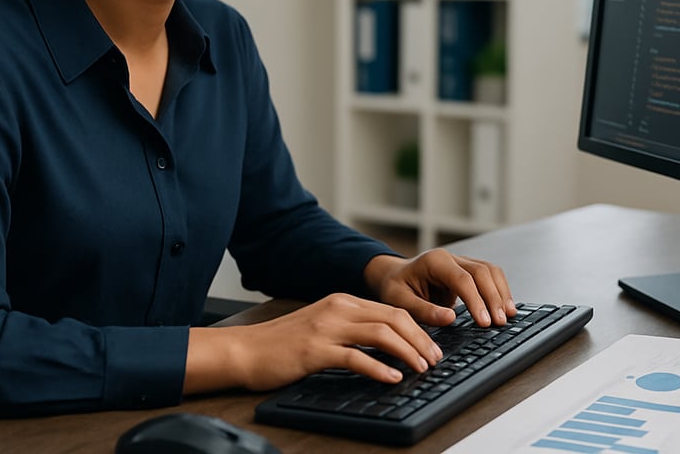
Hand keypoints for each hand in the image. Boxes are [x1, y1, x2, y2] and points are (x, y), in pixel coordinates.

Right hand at [185, 293, 442, 392]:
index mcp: (342, 301)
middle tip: (435, 360)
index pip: (391, 310)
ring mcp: (326, 328)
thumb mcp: (322, 327)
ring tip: (422, 369)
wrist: (244, 350)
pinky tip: (392, 378)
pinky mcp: (315, 350)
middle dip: (420, 340)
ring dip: (407, 353)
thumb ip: (350, 329)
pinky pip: (355, 358)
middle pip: (393, 318)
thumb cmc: (282, 344)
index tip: (432, 347)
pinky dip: (379, 368)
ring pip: (381, 334)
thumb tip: (384, 344)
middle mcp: (337, 309)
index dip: (418, 328)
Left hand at [363, 250, 516, 327]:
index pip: (463, 279)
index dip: (476, 301)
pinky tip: (504, 307)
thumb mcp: (400, 301)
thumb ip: (423, 310)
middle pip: (482, 272)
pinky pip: (489, 276)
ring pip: (490, 271)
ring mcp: (461, 262)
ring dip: (501, 293)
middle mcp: (451, 258)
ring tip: (508, 316)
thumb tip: (450, 318)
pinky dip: (499, 290)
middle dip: (493, 298)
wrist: (394, 276)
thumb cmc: (395, 287)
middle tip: (499, 323)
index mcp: (434, 261)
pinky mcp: (467, 271)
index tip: (484, 322)